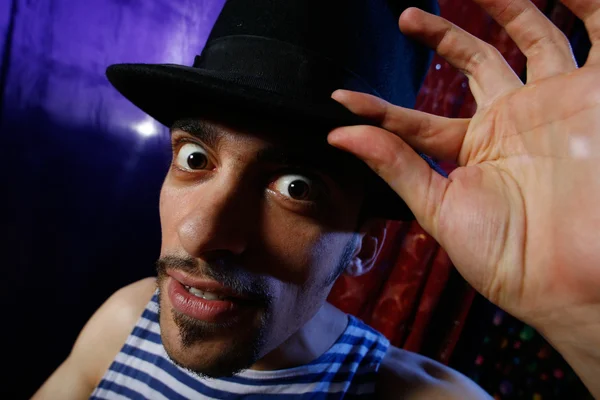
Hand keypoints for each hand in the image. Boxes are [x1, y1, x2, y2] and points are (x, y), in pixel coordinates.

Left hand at [328, 0, 599, 331]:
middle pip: (476, 63)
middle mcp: (516, 120)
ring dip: (506, 7)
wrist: (577, 276)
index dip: (380, 109)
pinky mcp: (598, 92)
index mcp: (477, 150)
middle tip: (405, 18)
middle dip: (442, 38)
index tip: (342, 100)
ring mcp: (557, 102)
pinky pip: (597, 31)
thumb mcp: (441, 208)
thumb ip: (396, 166)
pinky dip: (582, 3)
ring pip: (533, 37)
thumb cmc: (511, 257)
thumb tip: (340, 137)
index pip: (419, 119)